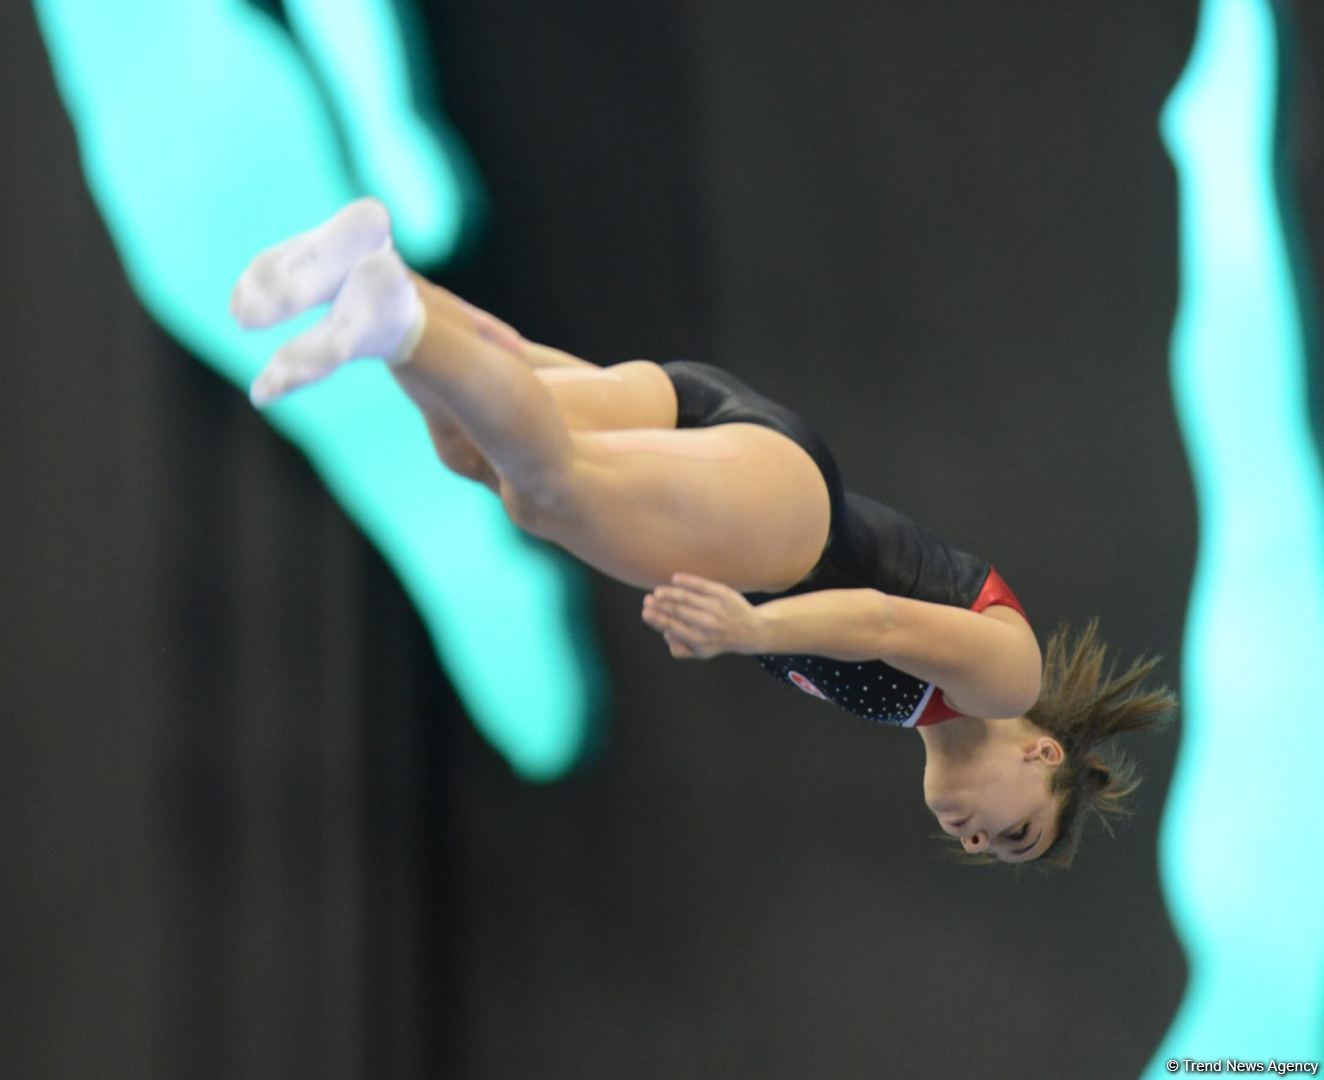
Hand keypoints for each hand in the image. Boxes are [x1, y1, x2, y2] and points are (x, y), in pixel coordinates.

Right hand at [641, 573, 762, 659]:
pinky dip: (687, 581)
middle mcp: (708, 624)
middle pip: (678, 612)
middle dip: (660, 606)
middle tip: (647, 600)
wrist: (750, 630)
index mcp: (699, 640)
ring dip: (669, 593)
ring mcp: (716, 608)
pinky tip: (675, 578)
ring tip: (657, 592)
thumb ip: (682, 649)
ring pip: (687, 598)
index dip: (658, 619)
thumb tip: (666, 636)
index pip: (673, 627)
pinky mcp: (723, 594)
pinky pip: (701, 585)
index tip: (645, 612)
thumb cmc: (719, 639)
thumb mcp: (702, 652)